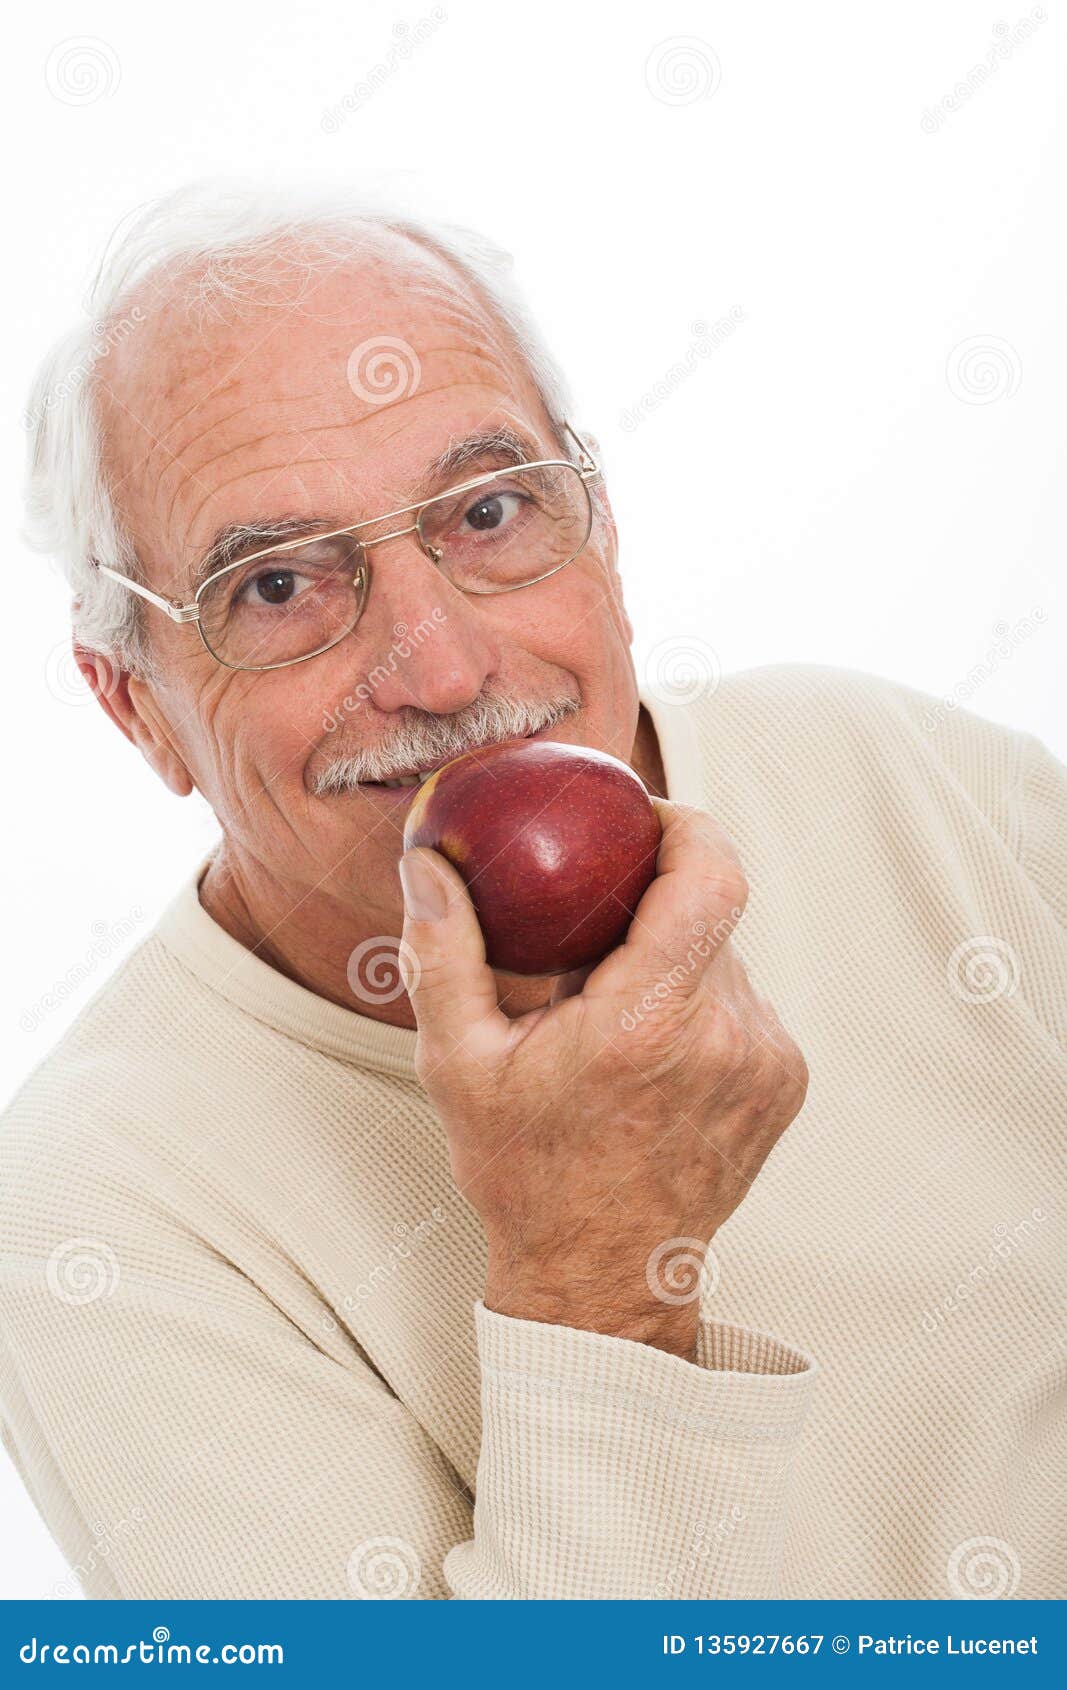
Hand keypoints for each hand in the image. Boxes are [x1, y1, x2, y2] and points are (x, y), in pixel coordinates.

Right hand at [398, 801, 808, 1357]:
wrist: (600, 1279)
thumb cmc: (526, 1176)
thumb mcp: (459, 1066)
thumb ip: (444, 954)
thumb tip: (426, 866)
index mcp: (648, 1023)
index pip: (712, 876)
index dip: (688, 825)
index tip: (643, 818)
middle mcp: (723, 1037)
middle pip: (712, 911)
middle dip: (658, 897)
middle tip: (597, 915)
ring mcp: (764, 1063)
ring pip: (728, 958)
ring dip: (676, 956)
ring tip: (614, 1000)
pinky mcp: (783, 1084)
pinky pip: (745, 1003)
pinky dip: (700, 1001)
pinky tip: (650, 1045)